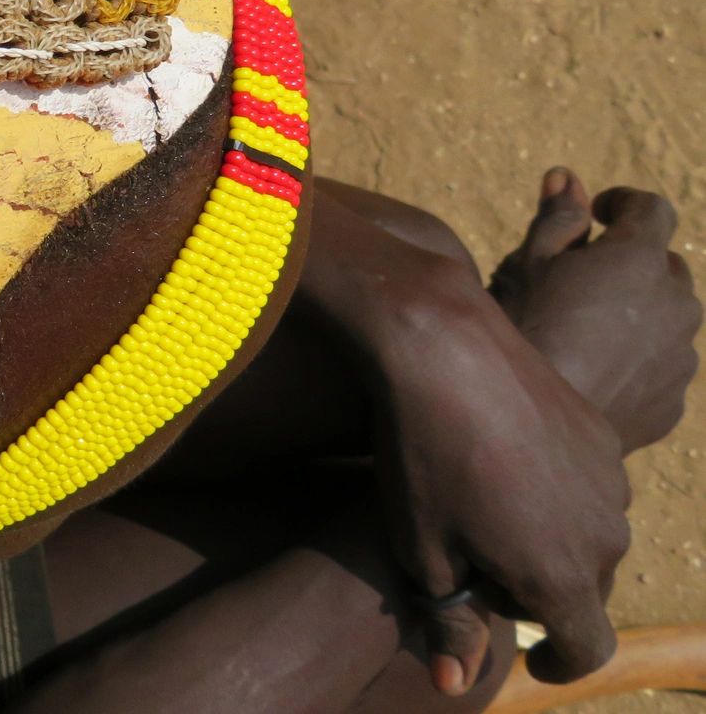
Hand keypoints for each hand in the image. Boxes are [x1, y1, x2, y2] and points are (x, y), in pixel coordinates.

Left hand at [368, 274, 630, 692]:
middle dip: (537, 591)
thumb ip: (449, 623)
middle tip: (474, 564)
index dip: (559, 663)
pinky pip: (586, 483)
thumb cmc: (423, 457)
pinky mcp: (600, 432)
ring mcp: (610, 478)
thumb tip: (453, 682)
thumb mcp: (421, 551)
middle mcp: (605, 532)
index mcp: (563, 574)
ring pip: (587, 534)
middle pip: (582, 588)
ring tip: (481, 507)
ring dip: (547, 538)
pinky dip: (553, 491)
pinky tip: (500, 462)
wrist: (444, 350)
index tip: (532, 658)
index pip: (585, 648)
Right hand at [491, 173, 700, 452]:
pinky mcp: (673, 400)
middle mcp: (676, 302)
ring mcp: (680, 355)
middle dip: (632, 264)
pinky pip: (662, 367)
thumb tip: (566, 176)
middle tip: (583, 280)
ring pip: (668, 319)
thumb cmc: (522, 330)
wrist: (527, 421)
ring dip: (638, 314)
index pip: (652, 208)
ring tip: (586, 332)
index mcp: (638, 258)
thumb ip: (557, 218)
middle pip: (665, 266)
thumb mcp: (528, 263)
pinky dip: (637, 360)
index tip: (597, 212)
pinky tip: (593, 371)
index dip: (623, 203)